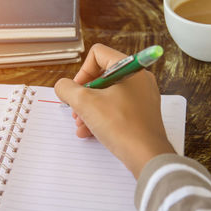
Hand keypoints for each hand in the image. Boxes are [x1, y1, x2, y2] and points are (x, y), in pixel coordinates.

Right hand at [54, 44, 174, 178]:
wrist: (147, 156)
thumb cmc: (120, 126)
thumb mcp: (85, 103)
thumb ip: (67, 89)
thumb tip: (63, 86)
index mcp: (130, 68)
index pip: (98, 54)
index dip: (82, 71)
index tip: (77, 91)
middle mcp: (138, 79)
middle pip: (101, 75)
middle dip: (83, 95)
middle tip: (76, 111)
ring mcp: (142, 97)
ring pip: (107, 94)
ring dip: (88, 108)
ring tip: (80, 125)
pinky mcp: (141, 113)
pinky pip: (116, 108)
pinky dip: (100, 117)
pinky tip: (88, 132)